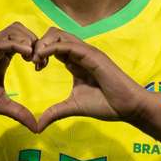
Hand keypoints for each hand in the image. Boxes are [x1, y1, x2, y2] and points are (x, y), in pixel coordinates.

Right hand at [0, 22, 38, 131]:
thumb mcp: (0, 107)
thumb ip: (19, 112)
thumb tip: (36, 127)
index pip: (21, 39)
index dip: (35, 48)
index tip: (42, 66)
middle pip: (18, 29)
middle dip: (35, 40)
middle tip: (40, 61)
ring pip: (11, 31)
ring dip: (28, 41)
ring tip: (35, 59)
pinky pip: (1, 42)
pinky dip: (18, 45)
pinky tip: (27, 56)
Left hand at [32, 27, 150, 132]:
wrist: (128, 107)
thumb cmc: (106, 105)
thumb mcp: (73, 107)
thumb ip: (55, 112)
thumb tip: (37, 126)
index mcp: (75, 61)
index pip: (52, 45)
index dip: (40, 52)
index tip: (35, 67)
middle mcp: (79, 52)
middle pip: (53, 34)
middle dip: (38, 44)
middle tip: (33, 62)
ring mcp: (86, 51)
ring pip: (58, 34)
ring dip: (42, 44)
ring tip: (36, 61)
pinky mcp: (91, 55)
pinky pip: (67, 44)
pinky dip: (51, 48)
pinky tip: (42, 59)